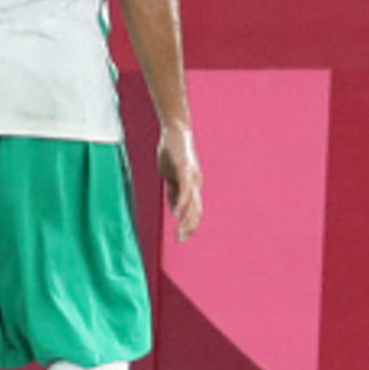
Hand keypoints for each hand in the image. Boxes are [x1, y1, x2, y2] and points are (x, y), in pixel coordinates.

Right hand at [157, 124, 203, 241]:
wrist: (175, 129)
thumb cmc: (172, 150)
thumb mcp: (171, 174)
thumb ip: (174, 191)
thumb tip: (176, 209)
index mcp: (193, 184)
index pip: (195, 209)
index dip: (190, 224)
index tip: (182, 237)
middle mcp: (196, 182)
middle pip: (197, 211)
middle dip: (189, 227)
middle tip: (180, 240)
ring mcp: (192, 176)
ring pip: (192, 204)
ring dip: (186, 220)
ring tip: (179, 232)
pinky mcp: (185, 169)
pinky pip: (184, 190)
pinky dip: (181, 203)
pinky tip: (177, 214)